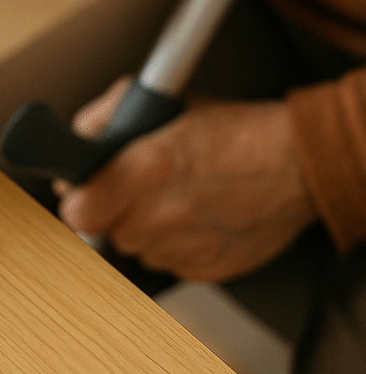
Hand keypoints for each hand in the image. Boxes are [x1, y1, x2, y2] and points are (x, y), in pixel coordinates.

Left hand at [53, 78, 317, 281]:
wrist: (298, 164)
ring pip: (136, 246)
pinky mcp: (206, 270)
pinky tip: (197, 215)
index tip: (82, 189)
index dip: (76, 199)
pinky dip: (175, 242)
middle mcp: (159, 217)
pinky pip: (168, 260)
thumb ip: (104, 117)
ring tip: (175, 196)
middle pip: (105, 229)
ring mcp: (183, 248)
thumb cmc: (233, 131)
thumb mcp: (162, 103)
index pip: (76, 211)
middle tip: (137, 185)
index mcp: (144, 172)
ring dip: (144, 225)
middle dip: (113, 207)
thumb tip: (75, 138)